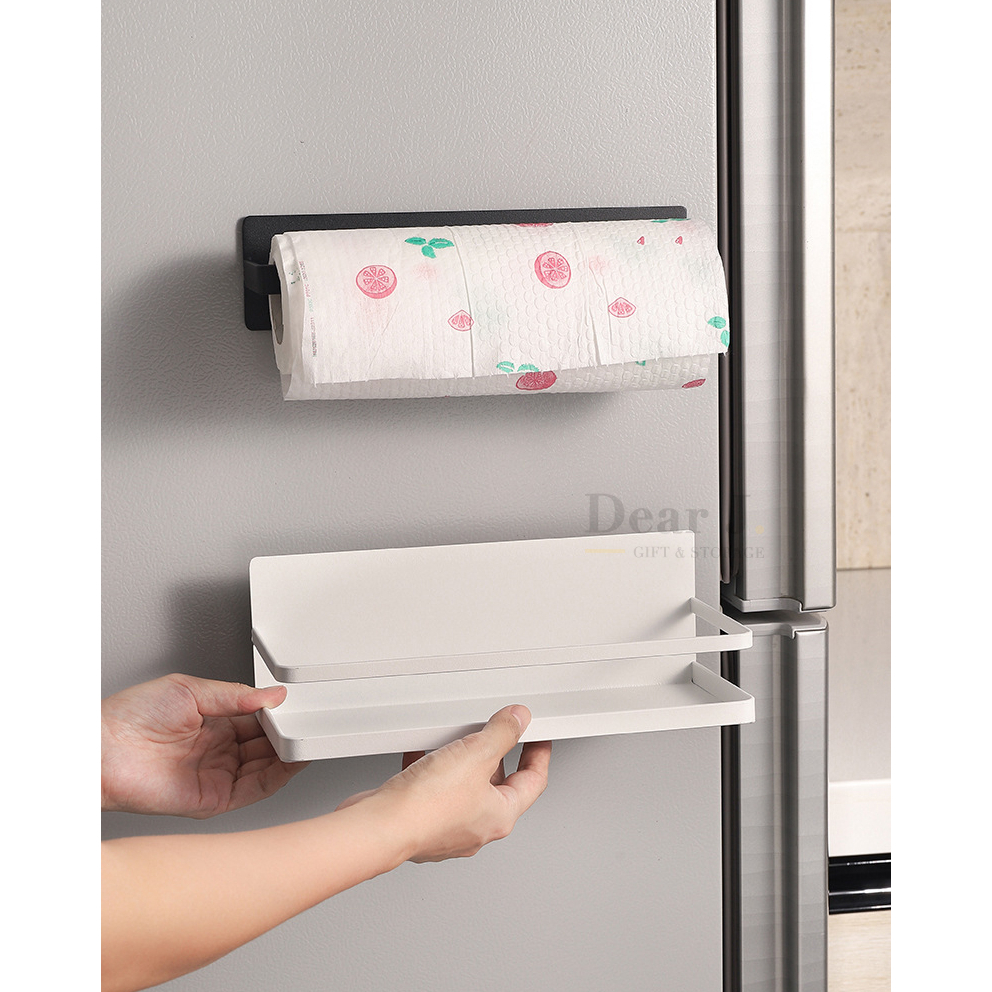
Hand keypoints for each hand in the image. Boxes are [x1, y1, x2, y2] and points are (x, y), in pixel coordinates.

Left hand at [102, 674, 307, 817]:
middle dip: (288, 734)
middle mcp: (217, 750)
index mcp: (213, 722)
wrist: (100, 750)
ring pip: (266, 767)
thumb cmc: (129, 717)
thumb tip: (272, 695)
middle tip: (308, 723)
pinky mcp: (212, 799)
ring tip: (307, 740)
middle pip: (266, 745)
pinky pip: (254, 789)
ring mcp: (216, 775)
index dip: (278, 714)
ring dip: (288, 755)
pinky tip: (292, 762)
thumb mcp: (190, 690)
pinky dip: (277, 777)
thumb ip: (235, 695)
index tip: (297, 707)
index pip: (258, 720)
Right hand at [338, 705, 550, 862]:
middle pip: (498, 785)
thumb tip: (518, 721)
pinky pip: (433, 790)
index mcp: (499, 816)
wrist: (380, 826)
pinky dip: (431, 769)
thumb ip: (501, 734)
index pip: (533, 782)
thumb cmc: (427, 806)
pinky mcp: (420, 822)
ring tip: (455, 741)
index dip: (539, 756)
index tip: (539, 740)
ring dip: (461, 761)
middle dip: (496, 756)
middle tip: (496, 732)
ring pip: (463, 787)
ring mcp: (446, 828)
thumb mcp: (475, 754)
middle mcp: (476, 828)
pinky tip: (422, 753)